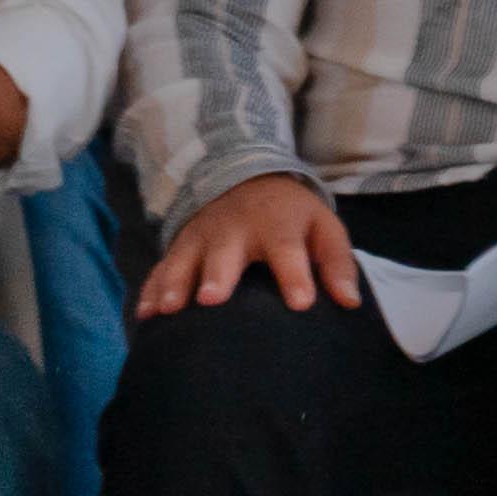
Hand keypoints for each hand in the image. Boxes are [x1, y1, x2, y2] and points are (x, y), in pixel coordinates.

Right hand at [141, 171, 367, 318]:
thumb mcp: (323, 228)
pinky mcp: (179, 249)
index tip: (301, 303)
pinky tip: (145, 316)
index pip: (288, 250)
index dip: (294, 276)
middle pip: (226, 254)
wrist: (245, 179)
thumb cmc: (291, 216)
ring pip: (185, 261)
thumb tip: (350, 303)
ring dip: (176, 284)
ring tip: (169, 309)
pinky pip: (161, 270)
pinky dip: (151, 291)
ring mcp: (202, 239)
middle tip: (212, 299)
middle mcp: (235, 232)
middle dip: (218, 275)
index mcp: (278, 226)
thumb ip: (337, 263)